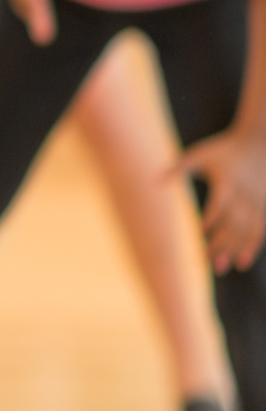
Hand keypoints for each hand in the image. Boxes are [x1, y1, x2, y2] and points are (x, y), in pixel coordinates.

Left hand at [180, 129, 265, 273]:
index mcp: (228, 181)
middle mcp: (245, 194)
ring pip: (247, 230)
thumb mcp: (199, 153)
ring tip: (221, 267)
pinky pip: (259, 231)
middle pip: (233, 222)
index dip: (212, 218)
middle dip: (222, 242)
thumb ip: (178, 167)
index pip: (220, 203)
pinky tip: (241, 263)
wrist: (258, 142)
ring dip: (235, 250)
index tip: (200, 233)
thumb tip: (155, 181)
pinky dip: (251, 247)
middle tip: (208, 262)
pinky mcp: (264, 207)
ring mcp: (257, 202)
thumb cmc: (222, 150)